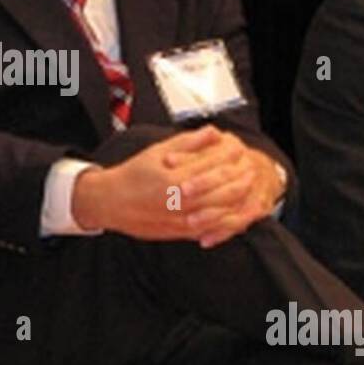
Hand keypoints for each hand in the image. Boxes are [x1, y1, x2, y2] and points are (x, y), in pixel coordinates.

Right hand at [72, 125, 278, 245]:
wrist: (111, 203)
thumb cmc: (132, 175)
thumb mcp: (157, 151)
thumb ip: (188, 142)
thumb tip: (214, 132)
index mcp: (173, 180)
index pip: (212, 168)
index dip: (230, 159)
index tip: (241, 150)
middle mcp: (179, 202)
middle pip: (221, 192)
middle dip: (241, 180)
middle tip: (252, 169)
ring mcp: (181, 220)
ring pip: (221, 213)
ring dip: (239, 201)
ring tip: (251, 189)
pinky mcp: (181, 232)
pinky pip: (211, 229)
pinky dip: (228, 221)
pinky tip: (237, 212)